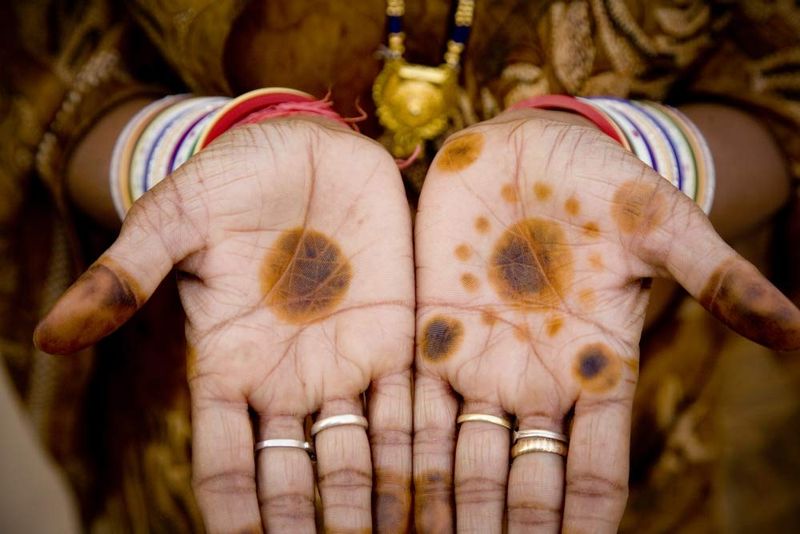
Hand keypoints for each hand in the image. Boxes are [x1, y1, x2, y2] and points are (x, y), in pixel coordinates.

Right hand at [34, 117, 414, 532]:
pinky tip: (444, 486)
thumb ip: (125, 278)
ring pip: (364, 455)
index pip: (228, 466)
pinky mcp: (398, 332)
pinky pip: (417, 403)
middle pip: (301, 479)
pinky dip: (429, 448)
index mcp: (228, 367)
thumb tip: (45, 338)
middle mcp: (290, 380)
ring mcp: (347, 360)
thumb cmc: (230, 181)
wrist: (302, 147)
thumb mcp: (173, 222)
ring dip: (380, 506)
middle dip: (317, 528)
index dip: (236, 518)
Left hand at [412, 109, 799, 532]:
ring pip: (460, 452)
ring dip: (444, 504)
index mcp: (597, 367)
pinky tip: (381, 485)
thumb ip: (720, 279)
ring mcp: (479, 355)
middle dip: (505, 529)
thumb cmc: (602, 183)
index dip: (585, 523)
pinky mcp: (429, 325)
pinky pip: (409, 398)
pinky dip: (396, 444)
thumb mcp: (663, 226)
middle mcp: (534, 376)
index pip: (596, 472)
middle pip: (521, 479)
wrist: (530, 145)